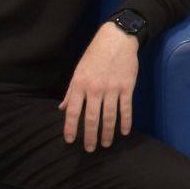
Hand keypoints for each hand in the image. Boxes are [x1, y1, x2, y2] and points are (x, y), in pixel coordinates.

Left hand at [61, 21, 140, 150]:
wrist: (117, 39)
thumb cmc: (95, 55)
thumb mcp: (78, 71)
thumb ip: (71, 92)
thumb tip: (62, 108)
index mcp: (80, 85)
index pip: (73, 111)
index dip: (70, 127)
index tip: (70, 141)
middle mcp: (95, 89)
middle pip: (91, 118)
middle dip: (90, 136)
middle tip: (89, 149)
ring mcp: (112, 88)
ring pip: (109, 116)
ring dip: (108, 132)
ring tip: (106, 144)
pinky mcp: (127, 87)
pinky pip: (126, 108)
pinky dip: (126, 121)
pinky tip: (124, 132)